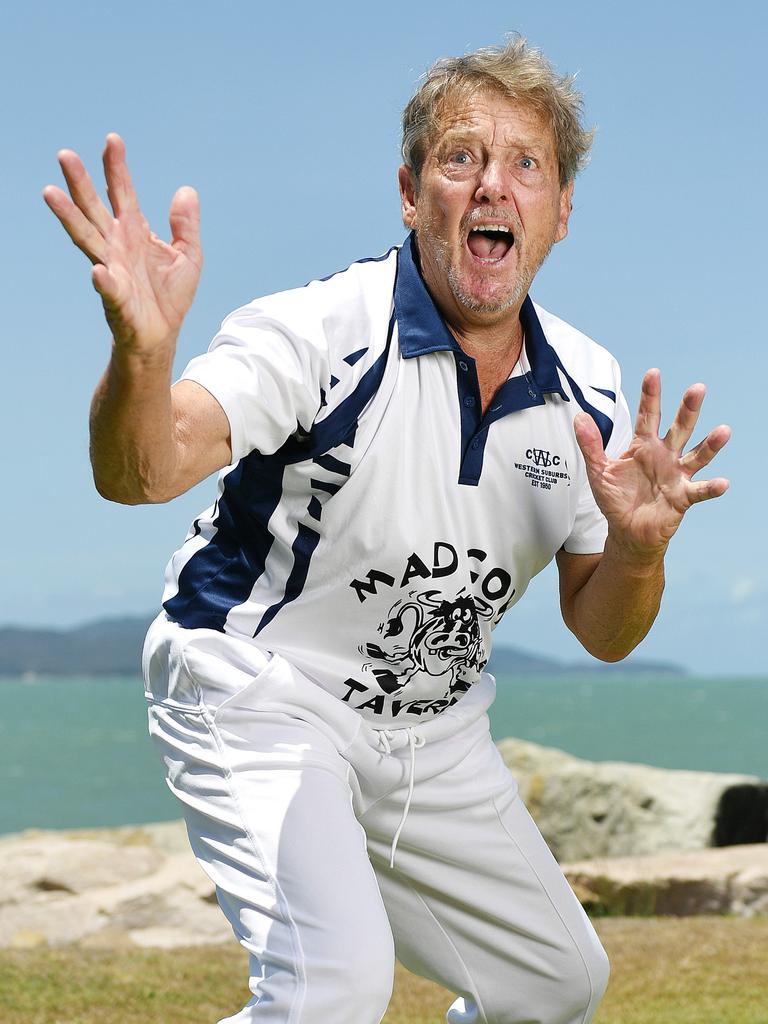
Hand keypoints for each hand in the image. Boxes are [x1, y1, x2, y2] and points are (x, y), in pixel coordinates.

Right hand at [43, 133, 201, 355]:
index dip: (117, 169)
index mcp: (133, 232)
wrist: (161, 336)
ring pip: (86, 239)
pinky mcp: (117, 299)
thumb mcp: (188, 255)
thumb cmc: (168, 296)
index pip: (122, 194)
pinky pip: (108, 288)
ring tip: (51, 194)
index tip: (112, 140)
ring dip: (69, 217)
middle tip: (65, 154)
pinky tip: (97, 271)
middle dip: (80, 183)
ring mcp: (112, 270)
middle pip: (93, 208)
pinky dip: (103, 280)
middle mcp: (116, 246)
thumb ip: (185, 225)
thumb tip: (186, 190)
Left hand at [574, 369, 730, 562]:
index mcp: (643, 446)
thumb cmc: (616, 499)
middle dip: (688, 410)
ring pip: (697, 455)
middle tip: (697, 389)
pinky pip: (699, 491)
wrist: (627, 531)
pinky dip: (711, 487)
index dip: (651, 396)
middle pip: (679, 429)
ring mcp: (676, 475)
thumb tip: (579, 416)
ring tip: (723, 431)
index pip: (648, 416)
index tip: (653, 374)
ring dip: (710, 445)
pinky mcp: (682, 497)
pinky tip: (721, 483)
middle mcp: (664, 456)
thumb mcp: (599, 471)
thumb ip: (591, 445)